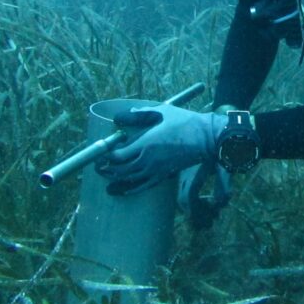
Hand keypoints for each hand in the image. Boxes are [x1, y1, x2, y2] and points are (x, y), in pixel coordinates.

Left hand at [98, 105, 226, 194]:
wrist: (206, 138)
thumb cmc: (184, 122)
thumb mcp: (162, 112)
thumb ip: (139, 114)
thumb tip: (120, 117)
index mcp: (146, 143)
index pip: (118, 155)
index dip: (106, 156)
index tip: (101, 152)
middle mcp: (148, 159)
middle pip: (120, 170)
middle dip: (106, 169)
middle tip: (98, 166)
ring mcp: (156, 170)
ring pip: (130, 179)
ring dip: (115, 179)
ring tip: (106, 176)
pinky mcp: (164, 175)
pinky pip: (144, 186)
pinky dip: (131, 190)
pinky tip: (123, 191)